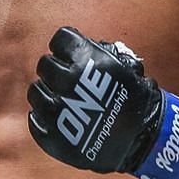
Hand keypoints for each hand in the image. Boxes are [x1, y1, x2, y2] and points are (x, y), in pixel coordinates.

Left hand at [27, 26, 178, 178]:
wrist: (143, 140)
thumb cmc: (136, 98)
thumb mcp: (125, 65)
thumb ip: (99, 51)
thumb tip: (75, 47)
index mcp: (85, 59)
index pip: (60, 39)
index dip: (66, 45)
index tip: (71, 53)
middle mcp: (67, 82)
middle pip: (45, 64)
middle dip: (56, 68)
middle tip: (67, 77)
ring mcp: (57, 112)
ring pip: (36, 91)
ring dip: (47, 91)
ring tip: (61, 97)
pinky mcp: (52, 137)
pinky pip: (35, 120)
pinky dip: (43, 117)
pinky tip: (57, 116)